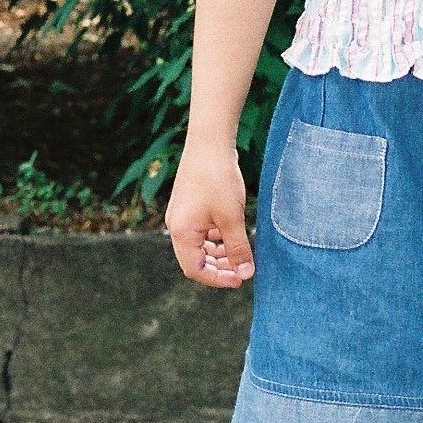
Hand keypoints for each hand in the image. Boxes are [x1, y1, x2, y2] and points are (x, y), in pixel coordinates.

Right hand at [164, 141, 253, 287]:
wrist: (210, 142)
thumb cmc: (219, 179)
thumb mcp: (232, 218)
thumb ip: (238, 248)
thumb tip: (247, 274)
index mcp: (181, 232)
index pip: (195, 270)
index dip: (218, 279)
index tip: (241, 278)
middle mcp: (176, 226)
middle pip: (195, 260)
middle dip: (218, 268)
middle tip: (243, 269)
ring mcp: (181, 215)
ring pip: (198, 246)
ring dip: (218, 253)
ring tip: (240, 253)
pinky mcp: (188, 206)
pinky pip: (200, 231)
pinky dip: (215, 238)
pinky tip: (231, 234)